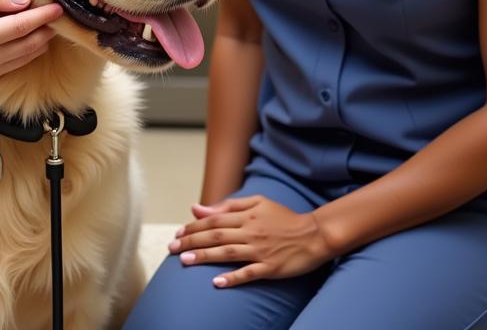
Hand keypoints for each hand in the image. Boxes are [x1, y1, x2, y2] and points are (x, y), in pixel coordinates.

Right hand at [0, 0, 61, 86]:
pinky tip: (29, 36)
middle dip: (47, 28)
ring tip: (48, 23)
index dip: (43, 16)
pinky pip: (16, 64)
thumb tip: (22, 0)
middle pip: (30, 44)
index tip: (58, 6)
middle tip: (58, 13)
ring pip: (27, 56)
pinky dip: (27, 50)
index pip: (21, 26)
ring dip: (41, 40)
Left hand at [167, 195, 333, 286]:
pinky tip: (216, 282)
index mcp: (246, 216)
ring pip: (227, 253)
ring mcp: (260, 251)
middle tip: (172, 249)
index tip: (178, 234)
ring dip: (204, 257)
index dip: (193, 227)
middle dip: (191, 242)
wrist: (314, 234)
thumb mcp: (258, 203)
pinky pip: (249, 273)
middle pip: (216, 236)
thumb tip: (198, 209)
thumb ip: (228, 206)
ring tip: (184, 262)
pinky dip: (232, 278)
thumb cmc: (283, 217)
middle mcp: (251, 232)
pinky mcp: (271, 268)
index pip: (213, 221)